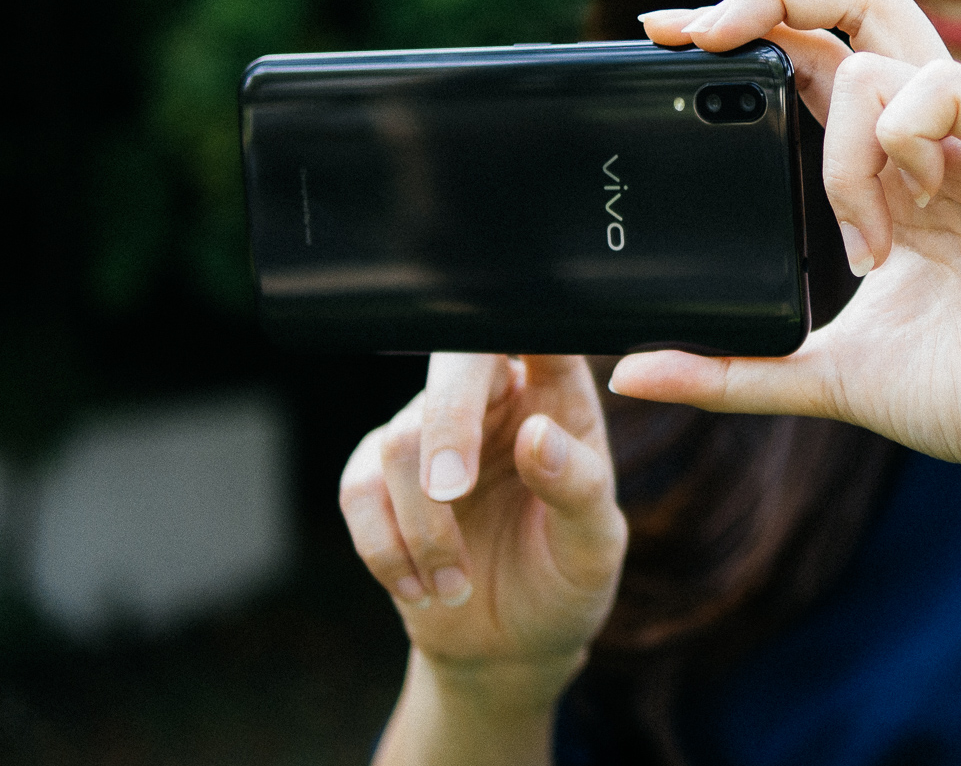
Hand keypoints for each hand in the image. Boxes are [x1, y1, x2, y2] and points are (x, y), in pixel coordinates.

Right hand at [339, 354, 627, 694]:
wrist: (510, 645)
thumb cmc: (566, 578)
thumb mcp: (593, 545)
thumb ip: (577, 488)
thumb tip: (537, 435)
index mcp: (558, 396)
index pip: (539, 332)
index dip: (522, 322)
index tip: (517, 358)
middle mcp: (493, 401)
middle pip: (453, 366)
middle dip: (447, 424)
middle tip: (452, 490)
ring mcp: (433, 434)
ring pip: (401, 442)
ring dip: (423, 526)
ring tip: (456, 583)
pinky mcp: (381, 477)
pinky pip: (360, 489)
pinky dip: (386, 548)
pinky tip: (422, 590)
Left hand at [615, 0, 960, 486]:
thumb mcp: (828, 375)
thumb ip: (737, 368)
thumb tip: (633, 374)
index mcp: (895, 165)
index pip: (814, 57)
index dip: (743, 30)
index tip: (663, 37)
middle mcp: (939, 133)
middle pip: (855, 1)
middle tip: (698, 34)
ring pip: (880, 57)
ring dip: (842, 150)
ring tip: (867, 242)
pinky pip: (946, 87)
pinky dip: (903, 137)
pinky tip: (913, 211)